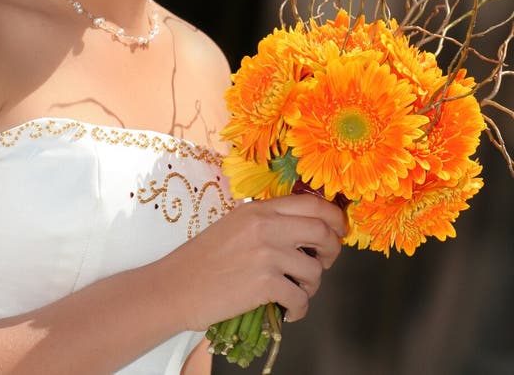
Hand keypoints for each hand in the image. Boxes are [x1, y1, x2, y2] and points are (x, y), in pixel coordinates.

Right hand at [160, 192, 345, 331]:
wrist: (176, 286)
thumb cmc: (203, 259)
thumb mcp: (236, 225)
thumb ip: (268, 221)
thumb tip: (305, 231)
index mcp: (259, 209)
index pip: (312, 204)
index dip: (334, 218)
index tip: (339, 230)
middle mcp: (266, 226)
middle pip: (322, 232)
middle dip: (332, 250)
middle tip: (324, 261)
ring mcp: (266, 254)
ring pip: (315, 270)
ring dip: (312, 285)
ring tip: (297, 291)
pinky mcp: (265, 284)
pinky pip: (300, 298)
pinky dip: (300, 310)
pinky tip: (289, 311)